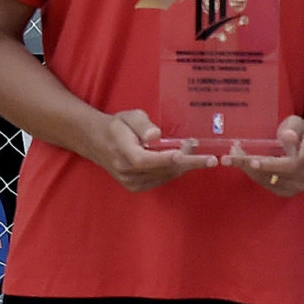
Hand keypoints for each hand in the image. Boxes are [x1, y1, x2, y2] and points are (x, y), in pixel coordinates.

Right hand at [91, 109, 215, 191]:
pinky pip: (161, 179)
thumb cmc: (117, 126)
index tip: (185, 154)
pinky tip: (183, 160)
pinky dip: (174, 170)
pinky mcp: (136, 187)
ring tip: (195, 150)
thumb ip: (142, 125)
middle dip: (186, 161)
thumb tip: (156, 134)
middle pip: (160, 170)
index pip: (145, 159)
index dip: (166, 158)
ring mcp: (131, 182)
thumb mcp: (129, 116)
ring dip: (183, 165)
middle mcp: (126, 171)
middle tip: (206, 155)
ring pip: (164, 176)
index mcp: (122, 152)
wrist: (97, 142)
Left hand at [227, 115, 303, 196]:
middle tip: (229, 156)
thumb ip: (293, 129)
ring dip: (247, 169)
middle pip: (275, 175)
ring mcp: (297, 187)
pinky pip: (267, 185)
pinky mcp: (288, 191)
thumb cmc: (303, 131)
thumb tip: (287, 136)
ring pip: (267, 181)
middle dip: (249, 165)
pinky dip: (253, 174)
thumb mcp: (299, 123)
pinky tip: (243, 163)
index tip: (252, 161)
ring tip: (232, 155)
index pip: (290, 165)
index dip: (270, 165)